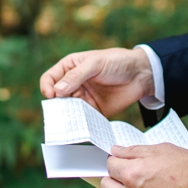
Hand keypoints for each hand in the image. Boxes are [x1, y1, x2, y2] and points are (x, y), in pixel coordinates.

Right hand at [39, 48, 154, 117]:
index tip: (52, 96)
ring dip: (67, 116)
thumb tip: (58, 90)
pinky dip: (80, 123)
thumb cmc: (117, 61)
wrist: (141, 74)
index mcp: (70, 67)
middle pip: (56, 97)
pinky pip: (82, 118)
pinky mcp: (94, 110)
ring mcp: (83, 97)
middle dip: (55, 105)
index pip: (50, 78)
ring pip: (67, 109)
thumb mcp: (96, 63)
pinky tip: (81, 126)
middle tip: (58, 113)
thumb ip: (76, 76)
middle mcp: (73, 83)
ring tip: (69, 122)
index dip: (47, 87)